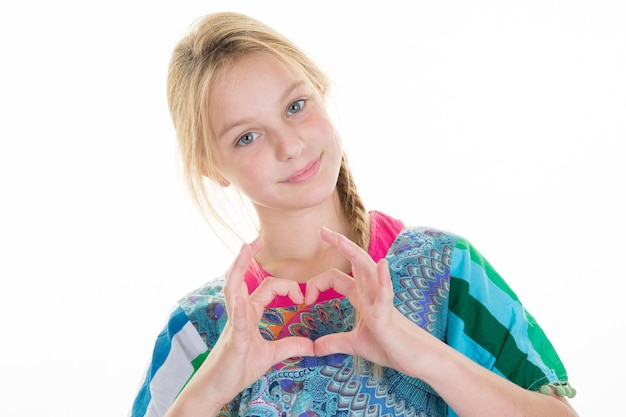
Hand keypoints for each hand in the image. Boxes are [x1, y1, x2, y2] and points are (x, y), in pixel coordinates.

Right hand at [176, 238, 314, 410]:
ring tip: (243, 249)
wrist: (215, 390)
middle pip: (241, 279)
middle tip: (255, 239)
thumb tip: (311, 345)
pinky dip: (239, 309)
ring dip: (238, 269)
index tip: (302, 298)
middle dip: (246, 257)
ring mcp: (233, 325)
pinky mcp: (233, 341)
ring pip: (232, 290)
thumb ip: (290, 346)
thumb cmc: (237, 370)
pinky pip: (236, 322)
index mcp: (248, 314)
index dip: (287, 287)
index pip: (267, 289)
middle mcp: (238, 314)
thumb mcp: (270, 356)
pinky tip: (241, 299)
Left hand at [306, 228, 434, 373]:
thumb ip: (335, 343)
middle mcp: (372, 294)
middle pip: (355, 263)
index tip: (306, 297)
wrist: (415, 358)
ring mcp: (381, 302)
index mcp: (363, 298)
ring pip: (369, 271)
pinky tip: (382, 264)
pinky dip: (384, 280)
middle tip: (321, 230)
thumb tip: (314, 348)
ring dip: (355, 254)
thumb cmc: (390, 347)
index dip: (318, 281)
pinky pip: (386, 295)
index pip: (338, 278)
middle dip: (340, 244)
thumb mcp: (355, 344)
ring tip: (341, 240)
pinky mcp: (389, 317)